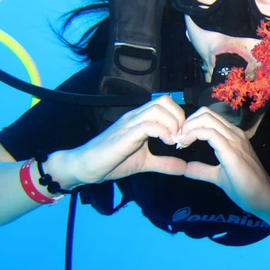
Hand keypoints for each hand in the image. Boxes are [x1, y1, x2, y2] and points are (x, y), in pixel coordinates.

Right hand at [57, 95, 189, 185]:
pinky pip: (148, 125)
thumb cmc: (112, 161)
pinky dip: (163, 132)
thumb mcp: (145, 163)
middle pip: (164, 101)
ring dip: (173, 124)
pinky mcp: (124, 135)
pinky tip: (167, 143)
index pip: (166, 103)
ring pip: (157, 109)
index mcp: (141, 119)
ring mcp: (129, 124)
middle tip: (181, 137)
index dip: (179, 116)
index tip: (183, 136)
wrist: (85, 166)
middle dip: (179, 117)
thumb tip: (184, 168)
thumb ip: (164, 163)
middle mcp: (135, 117)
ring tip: (174, 141)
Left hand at [174, 107, 269, 215]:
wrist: (263, 198)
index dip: (191, 124)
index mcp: (232, 136)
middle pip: (206, 113)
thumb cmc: (245, 187)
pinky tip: (184, 144)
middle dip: (186, 122)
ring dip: (187, 127)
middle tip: (177, 138)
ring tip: (179, 141)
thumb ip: (202, 170)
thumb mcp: (218, 176)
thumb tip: (185, 168)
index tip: (180, 139)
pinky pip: (208, 133)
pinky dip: (192, 135)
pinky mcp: (231, 151)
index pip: (208, 117)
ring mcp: (234, 140)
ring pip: (206, 119)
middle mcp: (234, 133)